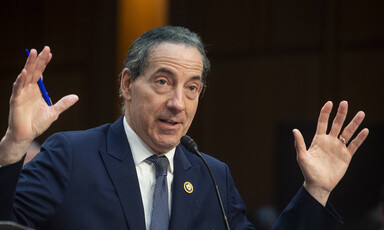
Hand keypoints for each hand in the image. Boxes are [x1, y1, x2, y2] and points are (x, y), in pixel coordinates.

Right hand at [0, 46, 78, 164]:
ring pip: (25, 76)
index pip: (40, 73)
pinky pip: (18, 89)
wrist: (26, 135)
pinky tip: (25, 72)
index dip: (44, 63)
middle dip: (38, 59)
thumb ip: (63, 104)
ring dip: (29, 64)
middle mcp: (28, 89)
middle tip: (43, 48)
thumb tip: (76, 96)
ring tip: (33, 53)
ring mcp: (21, 94)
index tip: (50, 53)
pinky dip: (21, 80)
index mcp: (36, 90)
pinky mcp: (16, 101)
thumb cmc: (37, 123)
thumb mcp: (54, 112)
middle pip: (33, 71)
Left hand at [293, 101, 368, 205]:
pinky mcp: (346, 156)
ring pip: (348, 132)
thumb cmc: (308, 171)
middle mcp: (329, 141)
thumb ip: (299, 143)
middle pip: (336, 124)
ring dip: (354, 123)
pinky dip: (360, 138)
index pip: (322, 122)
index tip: (330, 103)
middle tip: (345, 102)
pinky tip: (365, 130)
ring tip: (361, 113)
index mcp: (318, 139)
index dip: (326, 113)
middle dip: (341, 114)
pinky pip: (354, 145)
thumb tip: (294, 130)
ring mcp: (338, 147)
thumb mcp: (302, 157)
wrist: (318, 184)